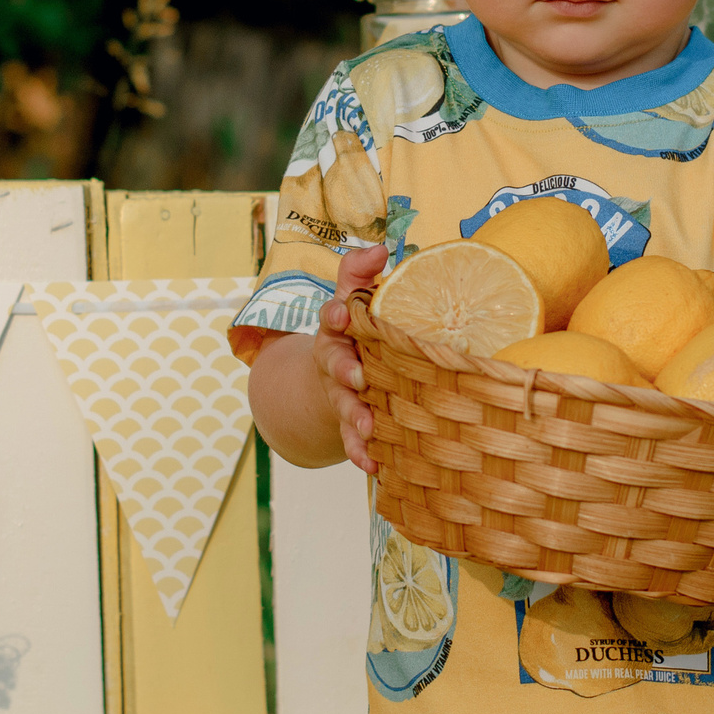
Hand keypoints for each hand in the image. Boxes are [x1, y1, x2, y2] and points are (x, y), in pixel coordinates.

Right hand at [314, 244, 387, 473]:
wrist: (344, 377)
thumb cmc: (359, 332)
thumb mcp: (356, 298)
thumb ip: (361, 273)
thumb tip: (380, 248)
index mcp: (338, 329)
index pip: (332, 317)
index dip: (337, 315)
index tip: (344, 315)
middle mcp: (336, 363)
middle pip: (335, 366)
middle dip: (345, 372)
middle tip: (359, 378)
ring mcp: (342, 396)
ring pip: (345, 406)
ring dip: (355, 418)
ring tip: (369, 430)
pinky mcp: (352, 424)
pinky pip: (353, 440)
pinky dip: (361, 453)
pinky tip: (373, 465)